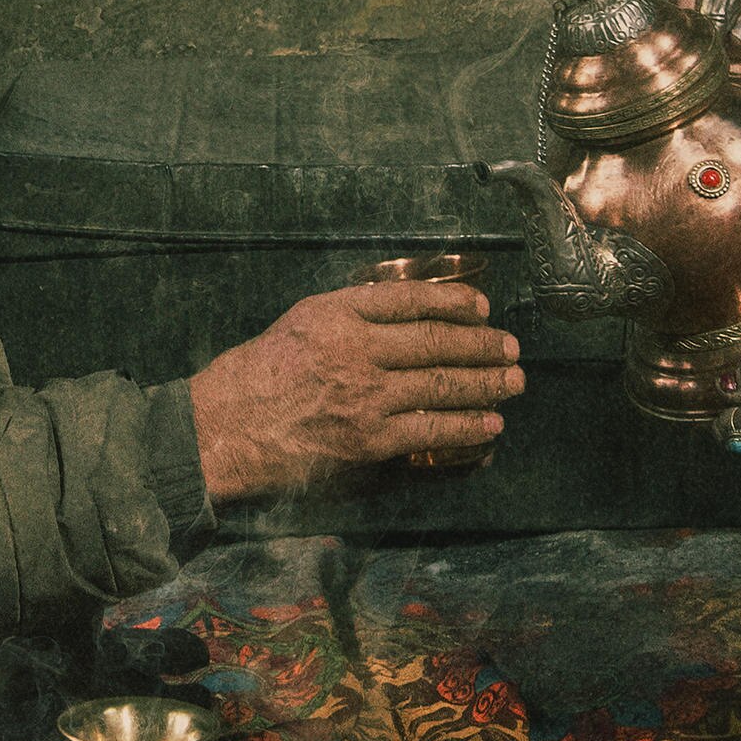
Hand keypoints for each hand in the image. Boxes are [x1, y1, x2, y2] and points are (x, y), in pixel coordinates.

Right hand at [189, 282, 528, 499]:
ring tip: (513, 381)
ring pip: (442, 385)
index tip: (481, 306)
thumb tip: (403, 315)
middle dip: (482, 344)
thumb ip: (348, 315)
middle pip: (437, 342)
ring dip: (486, 383)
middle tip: (511, 347)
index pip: (411, 300)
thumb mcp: (300, 322)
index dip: (454, 301)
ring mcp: (366, 396)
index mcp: (338, 313)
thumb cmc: (257, 375)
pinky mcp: (369, 439)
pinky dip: (466, 426)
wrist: (226, 427)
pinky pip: (430, 429)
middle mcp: (356, 349)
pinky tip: (489, 424)